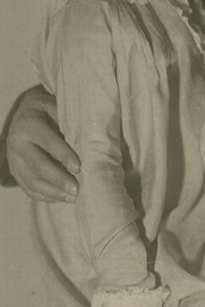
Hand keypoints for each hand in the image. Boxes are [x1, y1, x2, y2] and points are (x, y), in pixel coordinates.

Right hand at [6, 86, 79, 200]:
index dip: (63, 155)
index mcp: (29, 124)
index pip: (47, 142)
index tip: (79, 168)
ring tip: (73, 198)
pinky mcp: (14, 171)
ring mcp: (13, 160)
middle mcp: (17, 143)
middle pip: (38, 165)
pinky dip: (44, 196)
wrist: (25, 114)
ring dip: (53, 192)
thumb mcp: (57, 108)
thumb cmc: (49, 111)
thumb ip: (68, 123)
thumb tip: (90, 143)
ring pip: (32, 180)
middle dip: (59, 179)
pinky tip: (60, 199)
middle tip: (77, 190)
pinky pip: (27, 188)